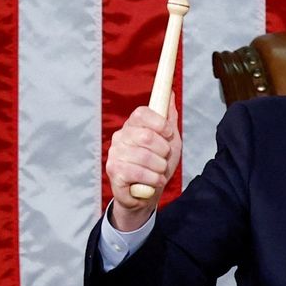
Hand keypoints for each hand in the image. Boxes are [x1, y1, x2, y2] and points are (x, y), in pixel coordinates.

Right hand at [105, 94, 181, 230]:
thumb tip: (171, 92)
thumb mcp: (169, 140)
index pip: (142, 113)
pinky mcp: (113, 171)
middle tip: (163, 159)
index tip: (168, 134)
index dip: (160, 123)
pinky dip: (153, 179)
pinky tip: (153, 181)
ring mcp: (115, 153)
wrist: (148, 193)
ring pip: (145, 157)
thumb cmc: (158, 164)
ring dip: (160, 168)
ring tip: (158, 172)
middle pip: (147, 136)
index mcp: (133, 125)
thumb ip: (169, 117)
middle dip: (164, 151)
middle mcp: (120, 136)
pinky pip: (138, 173)